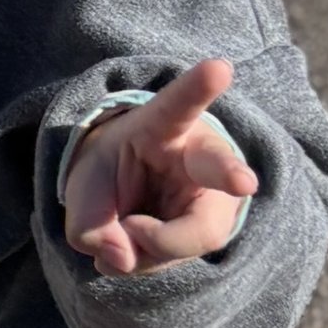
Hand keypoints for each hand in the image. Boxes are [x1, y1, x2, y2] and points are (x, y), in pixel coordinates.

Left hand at [63, 58, 257, 276]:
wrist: (131, 192)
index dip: (198, 87)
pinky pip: (175, 260)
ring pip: (190, 235)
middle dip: (231, 174)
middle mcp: (199, 158)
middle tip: (243, 182)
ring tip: (121, 227)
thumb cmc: (111, 172)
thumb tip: (122, 259)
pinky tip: (134, 240)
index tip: (220, 67)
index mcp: (163, 127)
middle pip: (217, 165)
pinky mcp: (213, 231)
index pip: (178, 105)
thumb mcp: (85, 187)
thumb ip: (88, 223)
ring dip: (142, 246)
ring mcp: (214, 198)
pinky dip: (142, 259)